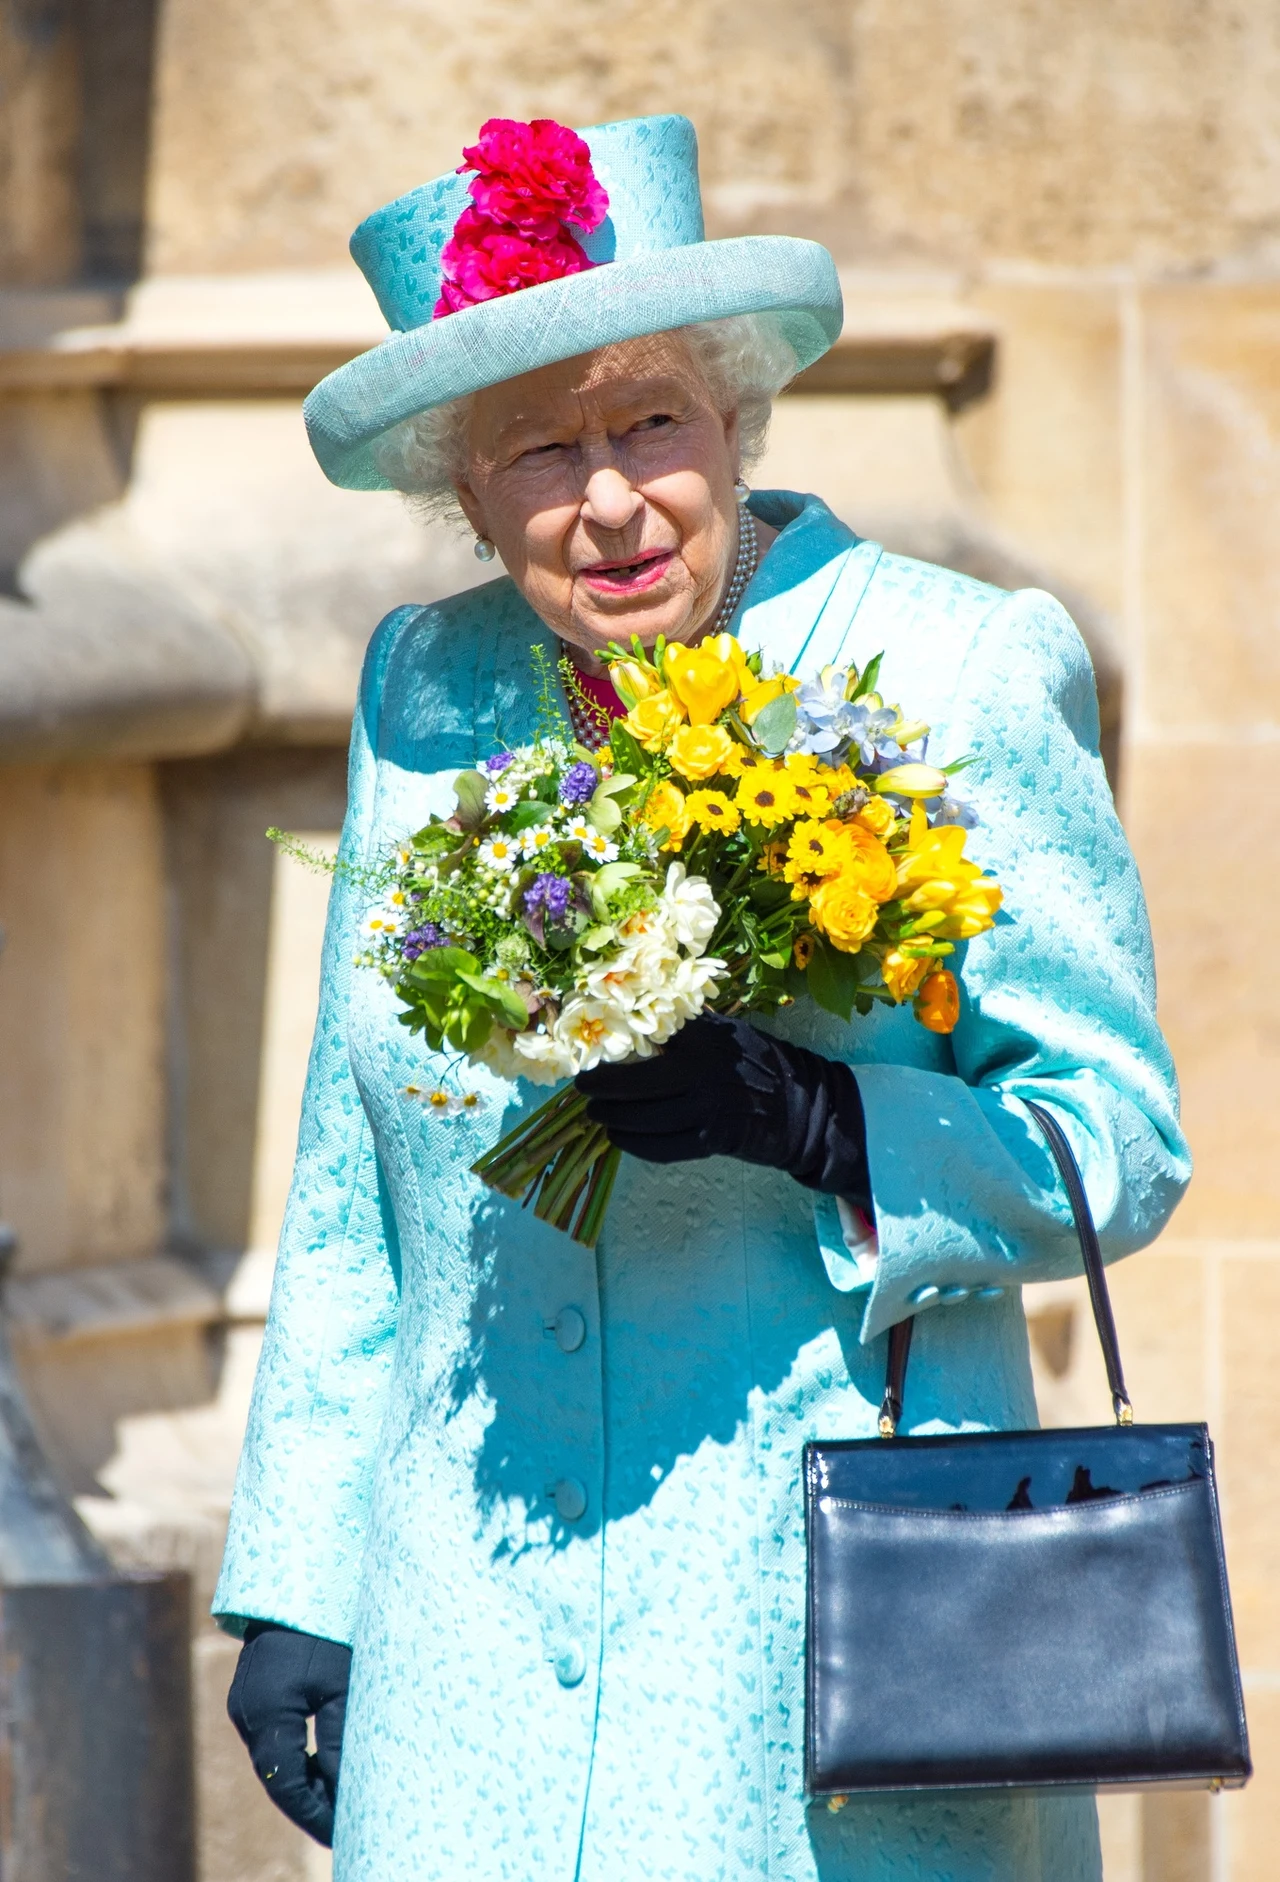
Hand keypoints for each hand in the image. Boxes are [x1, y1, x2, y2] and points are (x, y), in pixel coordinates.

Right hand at [227, 1622, 351, 1846]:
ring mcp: (245, 1701)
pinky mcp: (252, 1691)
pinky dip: (297, 1757)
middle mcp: (246, 1712)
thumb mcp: (342, 1684)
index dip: (315, 1814)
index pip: (287, 1784)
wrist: (301, 1574)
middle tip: (346, 1823)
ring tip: (339, 1800)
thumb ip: (341, 1742)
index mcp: (266, 1713)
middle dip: (311, 1802)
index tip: (342, 1833)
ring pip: (274, 1758)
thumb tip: (347, 1796)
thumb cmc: (328, 1623)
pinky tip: (323, 1765)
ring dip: (305, 1780)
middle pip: (277, 1775)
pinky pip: (273, 1737)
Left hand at [576, 1011, 870, 1202]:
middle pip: (636, 1083)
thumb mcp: (729, 1034)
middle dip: (602, 1090)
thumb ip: (689, 1030)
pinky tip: (620, 1139)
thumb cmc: (761, 1064)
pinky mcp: (713, 1139)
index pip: (646, 1041)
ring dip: (614, 1119)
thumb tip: (638, 1021)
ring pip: (645, 1118)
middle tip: (582, 1092)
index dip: (612, 1053)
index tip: (590, 1056)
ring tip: (597, 1116)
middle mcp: (703, 1071)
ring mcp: (708, 1108)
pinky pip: (663, 1146)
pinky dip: (635, 1144)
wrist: (804, 1106)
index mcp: (704, 1039)